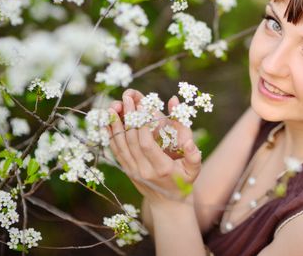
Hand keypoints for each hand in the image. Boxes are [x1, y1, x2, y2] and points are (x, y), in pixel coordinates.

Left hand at [107, 89, 201, 204]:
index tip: (143, 106)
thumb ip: (193, 152)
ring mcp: (132, 171)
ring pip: (120, 144)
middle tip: (128, 98)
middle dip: (129, 117)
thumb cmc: (184, 182)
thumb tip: (189, 140)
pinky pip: (115, 150)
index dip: (143, 124)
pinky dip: (110, 134)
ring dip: (116, 123)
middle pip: (131, 141)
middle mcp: (143, 171)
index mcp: (161, 169)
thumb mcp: (194, 168)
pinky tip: (108, 120)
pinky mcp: (126, 170)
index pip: (146, 144)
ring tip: (115, 104)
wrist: (168, 203)